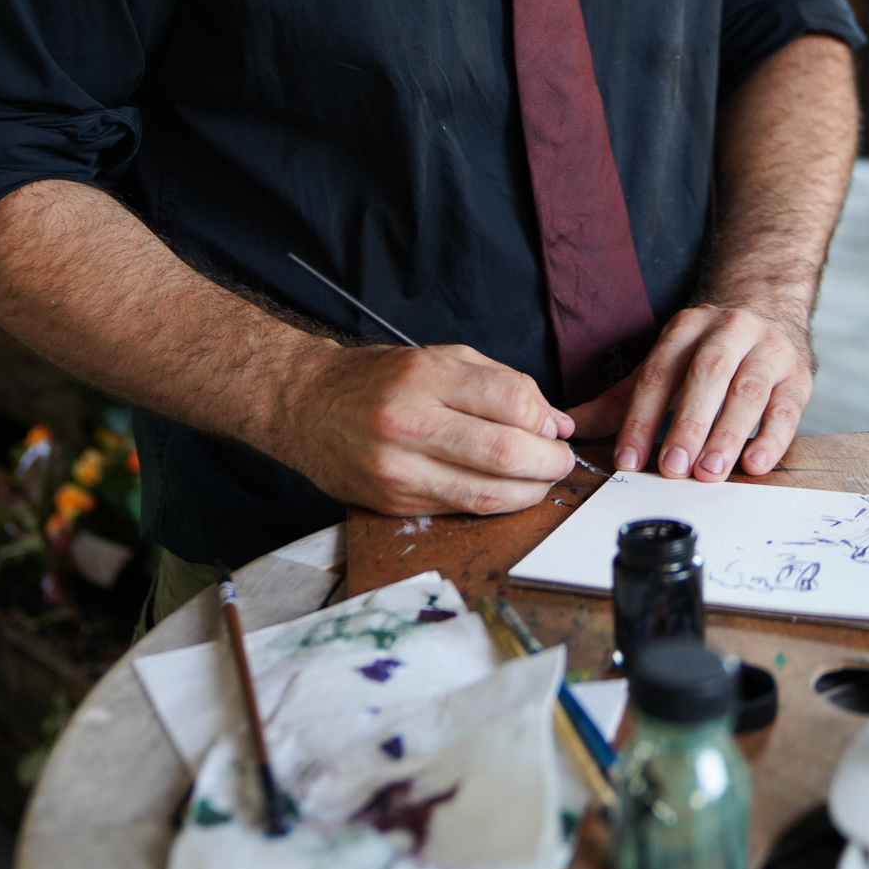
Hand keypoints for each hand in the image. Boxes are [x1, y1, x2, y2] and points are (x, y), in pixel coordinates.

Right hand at [292, 341, 576, 516]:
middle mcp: (409, 424)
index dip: (545, 418)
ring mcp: (399, 470)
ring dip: (530, 492)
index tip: (555, 426)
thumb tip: (555, 422)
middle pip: (504, 454)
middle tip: (563, 461)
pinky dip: (495, 504)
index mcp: (423, 377)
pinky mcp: (394, 503)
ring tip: (542, 480)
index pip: (509, 401)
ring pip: (487, 495)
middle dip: (549, 463)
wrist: (305, 406)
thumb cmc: (377, 378)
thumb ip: (500, 383)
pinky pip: (461, 510)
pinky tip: (507, 491)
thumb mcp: (438, 358)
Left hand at [568, 303, 814, 481]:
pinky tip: (755, 464)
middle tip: (672, 467)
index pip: (659, 373)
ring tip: (710, 471)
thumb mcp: (664, 366)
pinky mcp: (799, 374)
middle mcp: (730, 329)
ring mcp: (769, 349)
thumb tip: (567, 426)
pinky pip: (787, 408)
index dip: (641, 417)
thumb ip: (619, 400)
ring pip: (748, 390)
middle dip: (687, 423)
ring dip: (728, 433)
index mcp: (687, 327)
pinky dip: (772, 438)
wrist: (771, 312)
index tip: (627, 459)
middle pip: (706, 375)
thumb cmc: (708, 354)